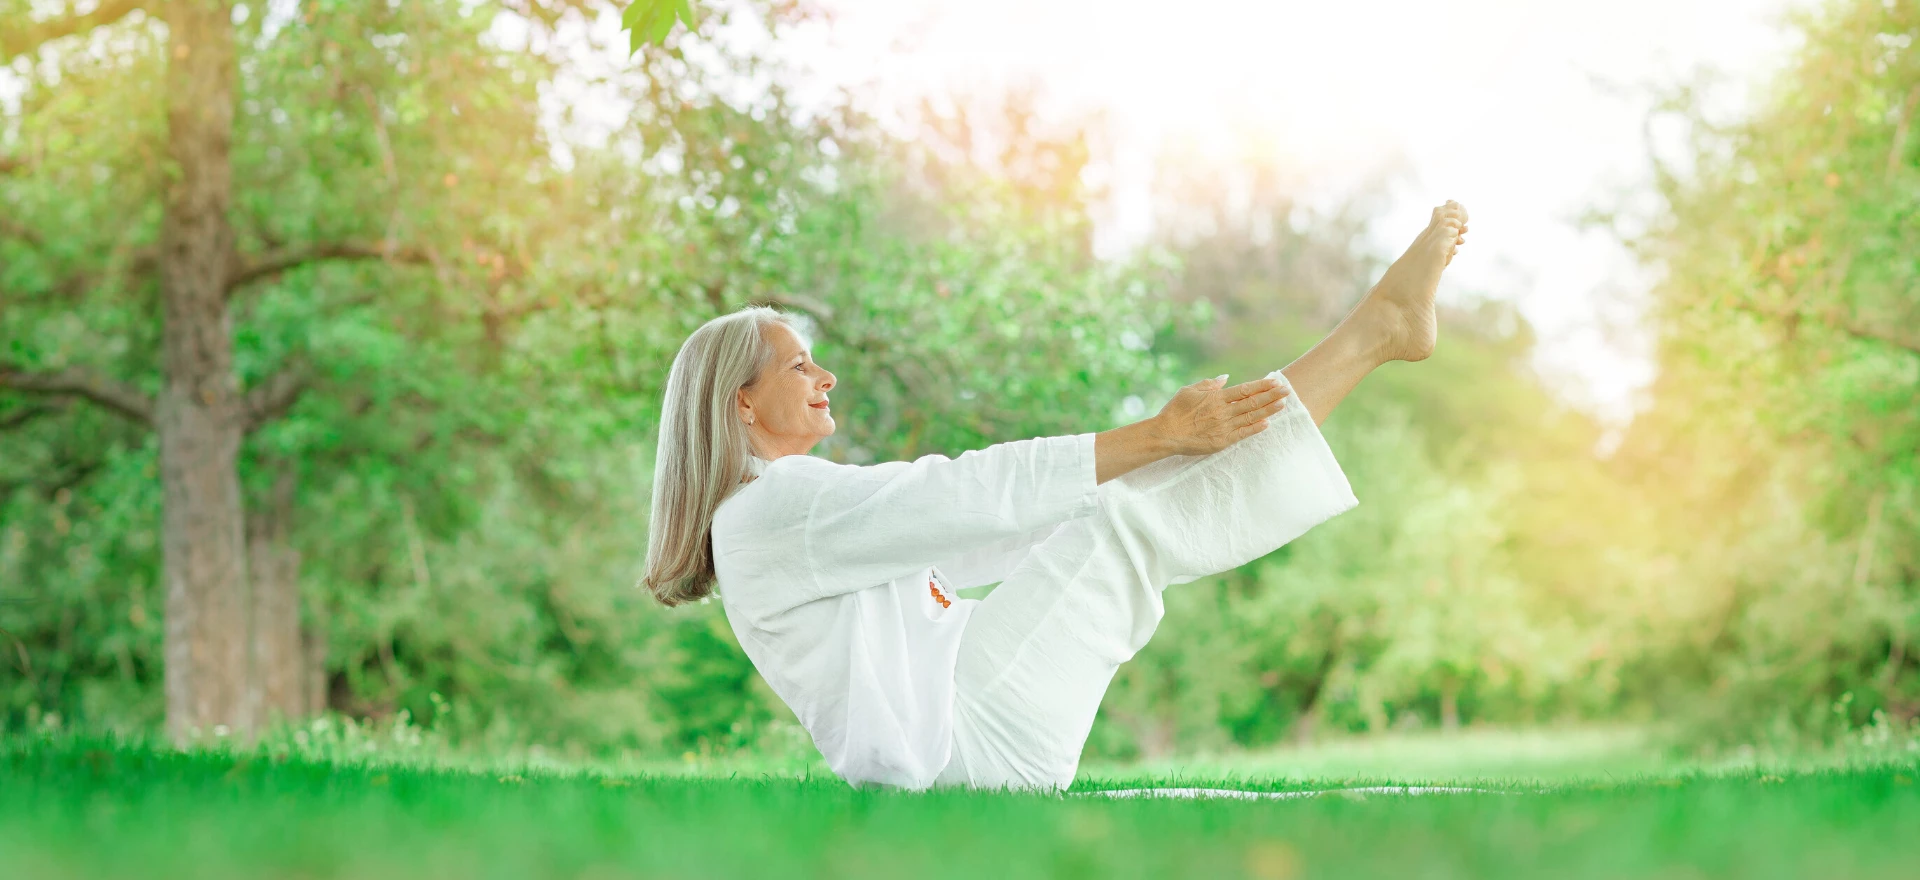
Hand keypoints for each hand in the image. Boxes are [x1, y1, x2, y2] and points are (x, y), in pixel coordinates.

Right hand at [1149, 376, 1290, 456]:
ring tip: (1283, 404)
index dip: (1261, 385)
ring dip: (1269, 410)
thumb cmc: (1175, 411)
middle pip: (1253, 402)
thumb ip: (1209, 384)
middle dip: (1272, 395)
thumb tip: (1226, 378)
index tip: (1275, 381)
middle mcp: (1223, 411)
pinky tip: (1268, 423)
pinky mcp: (1222, 441)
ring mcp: (1224, 426)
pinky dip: (1256, 428)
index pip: (1245, 389)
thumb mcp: (1189, 391)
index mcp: (1216, 397)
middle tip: (1287, 390)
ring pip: (1251, 417)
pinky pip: (1243, 433)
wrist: (1166, 434)